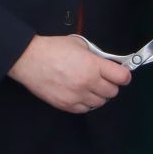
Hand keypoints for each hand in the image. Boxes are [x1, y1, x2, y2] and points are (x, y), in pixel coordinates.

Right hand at [8, 34, 130, 112]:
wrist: (28, 59)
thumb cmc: (52, 48)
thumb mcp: (78, 44)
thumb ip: (95, 56)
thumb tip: (106, 64)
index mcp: (93, 65)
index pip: (122, 77)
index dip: (124, 75)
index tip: (121, 74)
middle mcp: (88, 83)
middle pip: (112, 92)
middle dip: (110, 85)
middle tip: (103, 79)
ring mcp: (77, 96)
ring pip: (100, 103)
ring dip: (98, 95)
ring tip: (89, 87)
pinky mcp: (66, 105)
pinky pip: (85, 109)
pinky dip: (86, 103)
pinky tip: (80, 94)